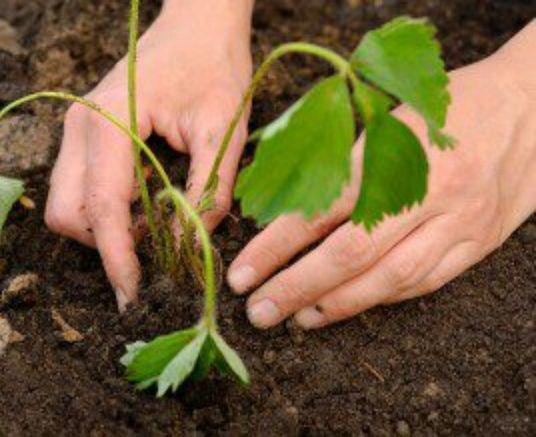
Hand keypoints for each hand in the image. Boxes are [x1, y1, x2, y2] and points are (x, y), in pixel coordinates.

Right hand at [45, 0, 252, 310]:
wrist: (198, 26)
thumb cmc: (215, 67)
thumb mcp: (224, 130)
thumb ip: (208, 190)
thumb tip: (191, 245)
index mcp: (110, 120)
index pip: (102, 206)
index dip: (117, 256)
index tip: (134, 293)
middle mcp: (81, 126)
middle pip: (67, 213)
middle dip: (104, 244)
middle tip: (154, 250)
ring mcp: (79, 130)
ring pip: (69, 204)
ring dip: (106, 228)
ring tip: (156, 223)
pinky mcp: (88, 136)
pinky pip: (83, 189)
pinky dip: (109, 210)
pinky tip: (147, 205)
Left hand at [228, 23, 535, 328]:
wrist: (534, 112)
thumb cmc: (449, 108)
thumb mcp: (391, 115)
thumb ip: (344, 159)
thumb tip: (283, 203)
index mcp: (397, 150)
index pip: (322, 208)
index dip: (277, 245)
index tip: (242, 272)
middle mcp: (429, 192)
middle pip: (351, 253)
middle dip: (296, 287)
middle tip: (257, 311)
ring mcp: (458, 223)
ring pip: (388, 278)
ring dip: (335, 305)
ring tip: (293, 318)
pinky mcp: (476, 245)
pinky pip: (422, 283)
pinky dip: (377, 301)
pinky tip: (344, 309)